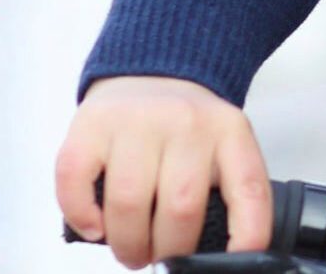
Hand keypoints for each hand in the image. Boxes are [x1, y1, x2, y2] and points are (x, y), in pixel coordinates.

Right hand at [53, 74, 273, 267]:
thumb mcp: (223, 145)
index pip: (249, 189)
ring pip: (129, 203)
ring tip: (130, 250)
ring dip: (127, 243)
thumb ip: (228, 191)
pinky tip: (95, 226)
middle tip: (157, 259)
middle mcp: (186, 122)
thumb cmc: (185, 127)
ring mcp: (137, 120)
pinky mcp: (91, 124)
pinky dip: (83, 216)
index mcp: (229, 131)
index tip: (233, 264)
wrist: (150, 71)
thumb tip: (220, 255)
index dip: (247, 237)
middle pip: (181, 209)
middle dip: (168, 253)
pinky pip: (77, 183)